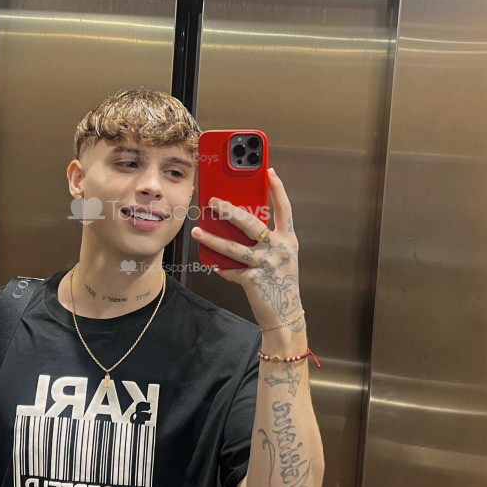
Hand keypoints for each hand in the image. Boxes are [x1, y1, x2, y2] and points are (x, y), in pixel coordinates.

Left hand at [191, 167, 303, 330]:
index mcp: (288, 240)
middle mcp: (279, 250)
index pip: (284, 209)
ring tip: (197, 230)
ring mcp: (266, 265)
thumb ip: (266, 238)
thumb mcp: (281, 256)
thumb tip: (239, 220)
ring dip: (213, 238)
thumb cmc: (280, 281)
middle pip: (252, 223)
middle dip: (230, 210)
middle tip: (213, 200)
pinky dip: (219, 267)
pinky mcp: (254, 281)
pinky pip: (230, 270)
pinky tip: (209, 262)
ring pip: (234, 247)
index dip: (278, 189)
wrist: (286, 314)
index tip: (269, 171)